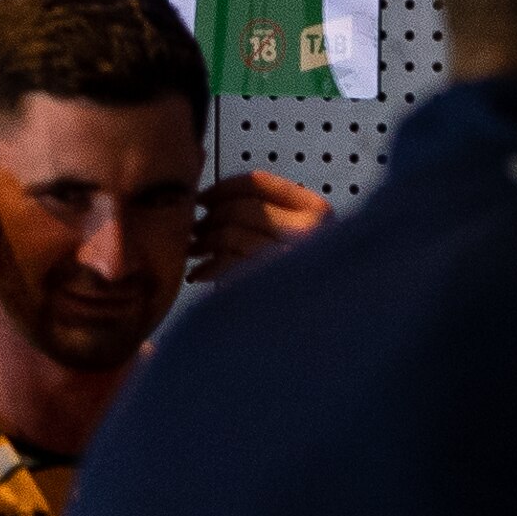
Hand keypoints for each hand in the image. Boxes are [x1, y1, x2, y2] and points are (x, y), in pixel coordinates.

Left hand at [191, 166, 328, 282]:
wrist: (323, 332)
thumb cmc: (309, 289)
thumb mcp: (302, 240)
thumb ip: (272, 216)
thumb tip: (214, 203)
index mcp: (317, 211)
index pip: (258, 182)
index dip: (222, 188)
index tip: (203, 198)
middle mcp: (307, 230)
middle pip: (240, 207)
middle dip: (209, 218)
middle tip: (194, 229)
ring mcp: (290, 256)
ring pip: (230, 233)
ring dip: (203, 242)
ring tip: (193, 251)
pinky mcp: (270, 281)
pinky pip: (226, 264)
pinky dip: (206, 267)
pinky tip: (199, 274)